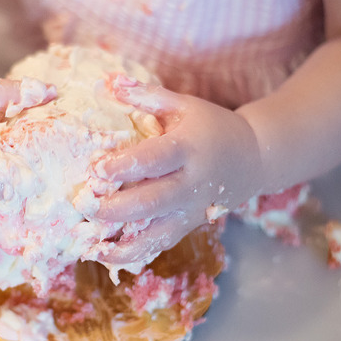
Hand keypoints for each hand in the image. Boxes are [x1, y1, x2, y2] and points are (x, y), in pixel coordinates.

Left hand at [93, 78, 264, 264]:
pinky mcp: (189, 227)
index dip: (126, 166)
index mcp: (189, 148)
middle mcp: (192, 183)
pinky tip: (105, 256)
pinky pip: (161, 245)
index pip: (156, 160)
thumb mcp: (184, 106)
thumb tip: (108, 83)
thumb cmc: (210, 127)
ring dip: (123, 244)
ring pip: (157, 233)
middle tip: (85, 207)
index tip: (96, 171)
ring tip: (92, 247)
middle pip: (153, 201)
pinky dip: (135, 255)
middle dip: (118, 208)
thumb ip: (147, 97)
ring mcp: (192, 210)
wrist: (254, 158)